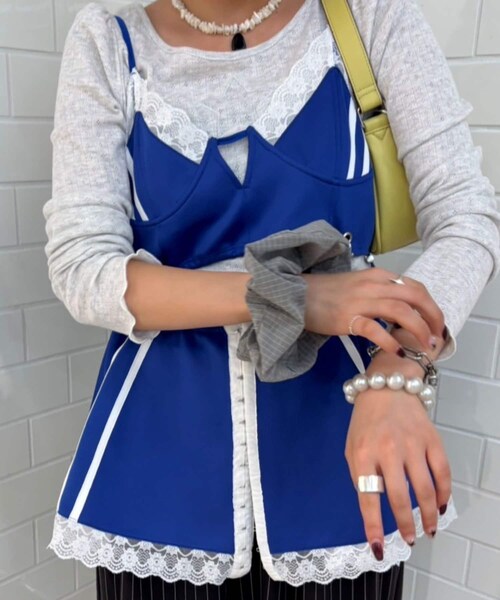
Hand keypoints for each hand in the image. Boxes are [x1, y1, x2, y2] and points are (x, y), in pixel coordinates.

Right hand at [301, 267, 444, 355]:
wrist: (294, 295)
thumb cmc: (325, 293)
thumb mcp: (358, 285)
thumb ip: (380, 293)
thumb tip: (402, 312)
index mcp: (378, 275)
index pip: (415, 287)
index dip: (432, 306)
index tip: (436, 325)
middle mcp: (373, 284)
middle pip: (416, 296)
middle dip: (432, 317)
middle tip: (436, 338)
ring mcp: (360, 301)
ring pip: (401, 311)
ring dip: (418, 331)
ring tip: (423, 348)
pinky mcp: (347, 318)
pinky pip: (376, 330)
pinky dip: (390, 342)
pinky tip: (397, 352)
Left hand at [343, 375, 451, 560]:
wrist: (386, 387)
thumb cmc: (365, 422)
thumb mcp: (352, 447)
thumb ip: (360, 474)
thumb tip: (374, 504)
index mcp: (363, 454)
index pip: (367, 497)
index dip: (372, 526)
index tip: (377, 548)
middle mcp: (388, 450)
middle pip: (399, 497)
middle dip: (405, 525)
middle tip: (409, 539)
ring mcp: (412, 444)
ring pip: (424, 489)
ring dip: (428, 515)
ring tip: (428, 529)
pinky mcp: (431, 439)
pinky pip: (443, 472)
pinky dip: (444, 493)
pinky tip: (441, 506)